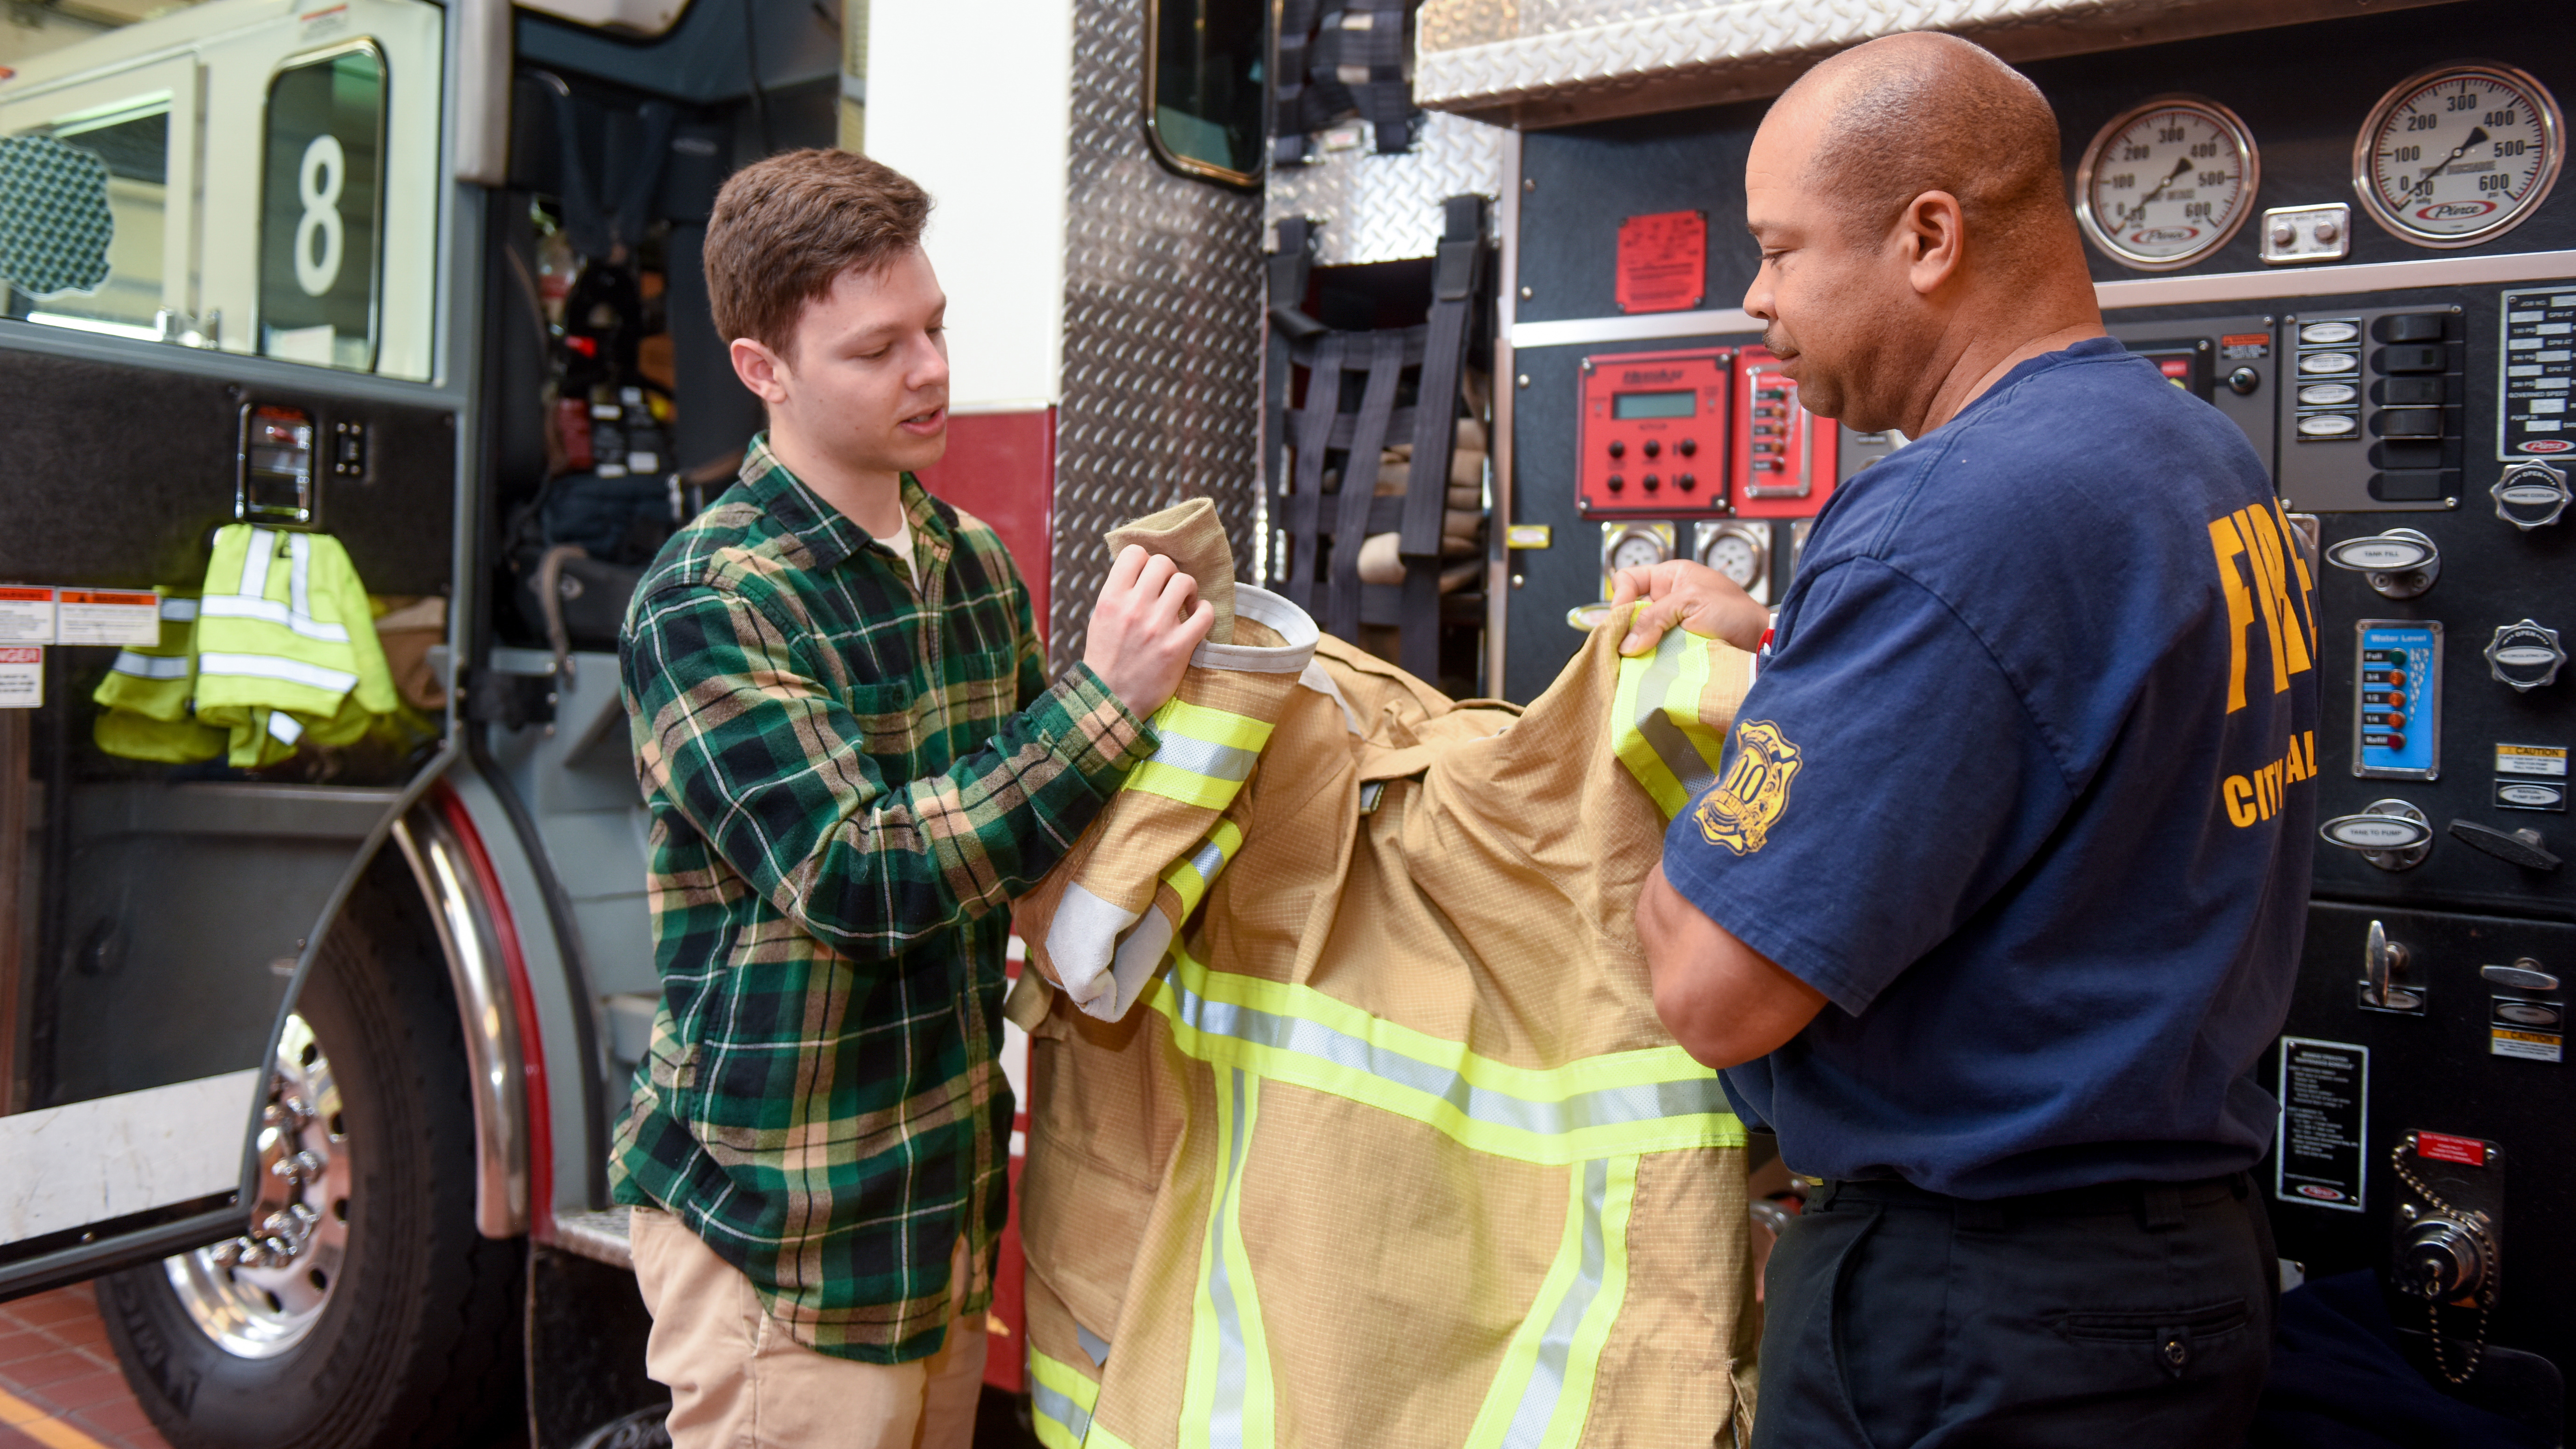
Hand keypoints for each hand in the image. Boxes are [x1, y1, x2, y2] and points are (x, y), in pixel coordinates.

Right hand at [1083, 545, 1214, 717]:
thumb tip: (1142, 568)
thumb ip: (1119, 592)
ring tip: (1184, 604)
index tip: (1149, 576)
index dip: (1145, 560)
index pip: (1134, 553)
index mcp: (1111, 598)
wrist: (1111, 700)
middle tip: (1169, 590)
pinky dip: (1204, 612)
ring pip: (1185, 581)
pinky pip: (1205, 613)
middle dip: (1169, 573)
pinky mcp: (1178, 646)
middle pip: (1163, 563)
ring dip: (1188, 590)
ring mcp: (1157, 627)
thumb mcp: (1101, 618)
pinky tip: (1195, 619)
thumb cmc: (1107, 658)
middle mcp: (1133, 608)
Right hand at [1607, 559, 1766, 655]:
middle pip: (1629, 611)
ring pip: (1637, 636)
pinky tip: (1641, 669)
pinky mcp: (1674, 650)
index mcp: (1672, 577)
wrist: (1760, 645)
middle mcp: (1667, 601)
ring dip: (1633, 648)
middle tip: (1622, 646)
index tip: (1622, 618)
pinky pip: (1650, 654)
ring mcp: (1670, 627)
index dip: (1620, 595)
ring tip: (1630, 661)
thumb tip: (1626, 644)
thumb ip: (1656, 616)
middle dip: (1623, 628)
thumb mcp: (1692, 602)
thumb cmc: (1736, 613)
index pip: (1629, 579)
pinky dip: (1644, 662)